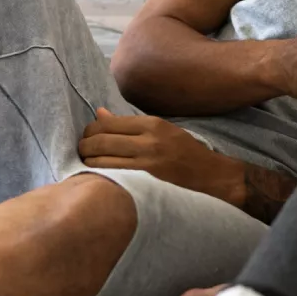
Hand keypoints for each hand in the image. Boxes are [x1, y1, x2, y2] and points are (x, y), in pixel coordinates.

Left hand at [79, 108, 243, 202]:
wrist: (214, 178)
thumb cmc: (187, 154)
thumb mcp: (163, 131)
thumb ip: (130, 125)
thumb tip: (99, 114)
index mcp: (153, 124)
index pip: (108, 122)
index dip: (91, 130)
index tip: (87, 137)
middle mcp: (150, 140)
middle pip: (101, 139)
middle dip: (85, 145)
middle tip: (82, 151)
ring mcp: (148, 162)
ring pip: (103, 158)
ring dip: (88, 161)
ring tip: (86, 164)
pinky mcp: (148, 181)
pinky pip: (113, 174)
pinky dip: (99, 174)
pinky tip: (96, 176)